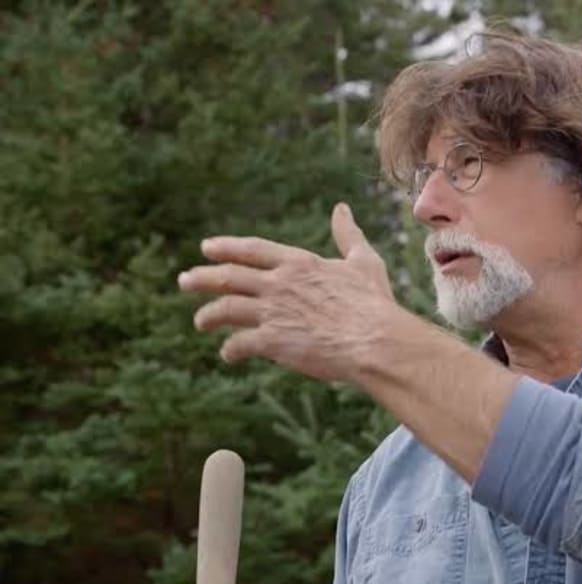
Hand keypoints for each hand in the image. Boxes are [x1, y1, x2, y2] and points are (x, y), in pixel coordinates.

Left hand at [178, 202, 397, 382]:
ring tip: (200, 322)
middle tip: (184, 280)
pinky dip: (230, 349)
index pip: (252, 250)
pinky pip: (239, 344)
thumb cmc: (374, 302)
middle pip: (228, 276)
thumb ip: (348, 235)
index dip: (226, 247)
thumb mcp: (363, 261)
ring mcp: (272, 312)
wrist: (375, 340)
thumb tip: (342, 209)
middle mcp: (279, 283)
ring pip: (224, 309)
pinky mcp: (272, 342)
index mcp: (298, 263)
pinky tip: (229, 354)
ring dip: (208, 316)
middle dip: (201, 278)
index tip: (206, 248)